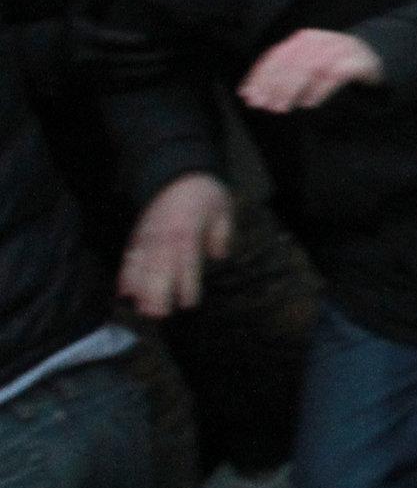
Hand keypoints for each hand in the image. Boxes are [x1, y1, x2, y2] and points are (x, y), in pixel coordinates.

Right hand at [120, 173, 232, 317]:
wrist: (178, 173)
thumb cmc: (204, 195)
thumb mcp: (222, 210)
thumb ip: (221, 234)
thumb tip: (218, 255)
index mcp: (187, 230)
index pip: (187, 260)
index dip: (187, 282)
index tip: (188, 303)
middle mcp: (165, 236)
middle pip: (160, 267)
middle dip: (157, 291)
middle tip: (156, 315)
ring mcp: (149, 236)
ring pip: (142, 265)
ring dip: (140, 288)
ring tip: (138, 308)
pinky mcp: (139, 235)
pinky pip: (130, 256)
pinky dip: (126, 273)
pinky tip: (123, 291)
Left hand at [238, 30, 384, 113]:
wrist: (374, 54)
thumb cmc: (333, 61)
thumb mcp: (306, 60)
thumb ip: (281, 73)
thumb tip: (249, 92)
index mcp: (303, 39)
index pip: (276, 56)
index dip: (260, 76)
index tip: (249, 96)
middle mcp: (320, 41)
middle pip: (291, 62)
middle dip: (274, 86)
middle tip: (265, 106)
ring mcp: (339, 50)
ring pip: (310, 67)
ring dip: (292, 89)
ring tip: (282, 107)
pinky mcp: (357, 62)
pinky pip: (335, 75)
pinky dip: (319, 90)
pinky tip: (309, 103)